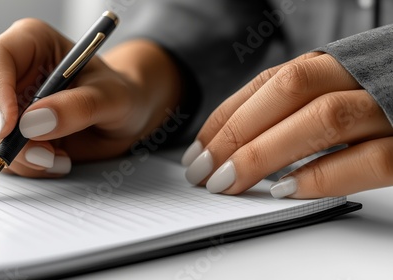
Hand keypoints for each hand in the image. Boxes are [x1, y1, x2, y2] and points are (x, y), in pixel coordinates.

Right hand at [0, 18, 179, 177]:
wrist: (122, 119)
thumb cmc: (120, 96)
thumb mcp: (112, 98)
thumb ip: (78, 107)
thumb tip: (33, 123)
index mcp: (31, 42)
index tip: (9, 129)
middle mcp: (10, 70)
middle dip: (8, 137)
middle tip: (49, 154)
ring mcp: (1, 101)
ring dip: (18, 157)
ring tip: (59, 157)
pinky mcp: (2, 130)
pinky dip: (20, 166)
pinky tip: (51, 160)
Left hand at [181, 52, 392, 197]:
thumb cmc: (384, 95)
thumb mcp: (340, 87)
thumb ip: (300, 104)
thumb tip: (238, 138)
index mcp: (343, 59)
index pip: (272, 81)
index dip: (229, 114)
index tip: (199, 148)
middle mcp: (368, 71)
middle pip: (290, 91)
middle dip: (238, 133)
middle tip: (203, 171)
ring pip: (324, 120)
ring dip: (268, 153)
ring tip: (230, 182)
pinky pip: (373, 160)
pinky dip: (324, 175)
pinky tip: (286, 189)